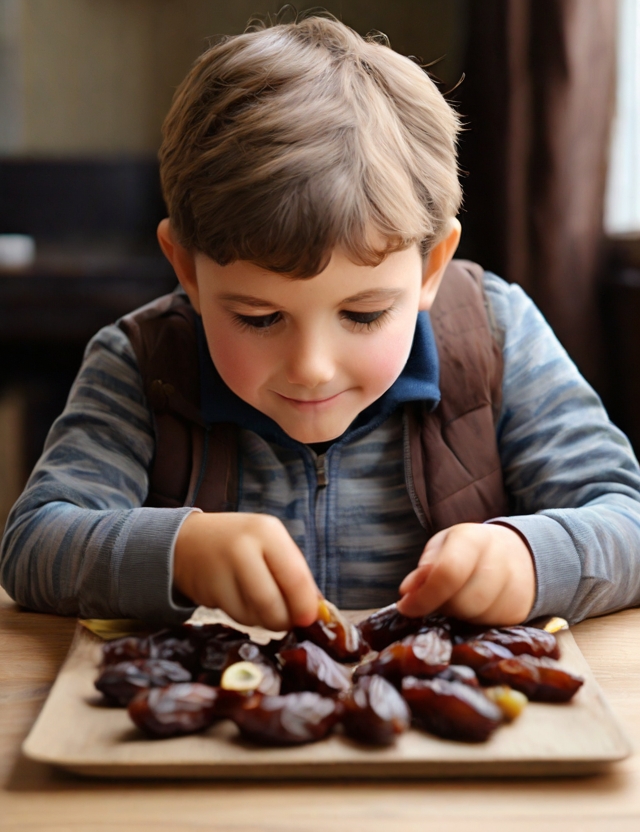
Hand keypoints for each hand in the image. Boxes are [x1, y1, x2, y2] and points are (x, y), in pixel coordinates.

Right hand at [173, 512, 318, 630]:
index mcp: (267, 531)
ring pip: (254, 616)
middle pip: (272, 603)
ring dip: (264, 621)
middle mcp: (243, 547)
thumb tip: (317, 612)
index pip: (295, 577)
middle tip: (288, 621)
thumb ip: (293, 574)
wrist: (188, 541)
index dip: (305, 605)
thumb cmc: (240, 543)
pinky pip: (236, 618)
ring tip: (262, 605)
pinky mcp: (206, 590)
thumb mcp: (270, 544)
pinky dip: (246, 618)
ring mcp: (221, 569)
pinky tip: (242, 601)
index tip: (311, 619)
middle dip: (284, 620)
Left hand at [396, 523, 535, 624]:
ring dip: (456, 615)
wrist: (517, 554)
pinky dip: (472, 622)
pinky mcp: (520, 611)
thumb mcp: (442, 547)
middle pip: (462, 601)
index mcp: (474, 538)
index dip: (423, 596)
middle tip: (434, 599)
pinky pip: (488, 627)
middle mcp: (501, 560)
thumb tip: (407, 592)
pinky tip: (470, 608)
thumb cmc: (467, 551)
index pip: (449, 572)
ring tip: (454, 598)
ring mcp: (516, 587)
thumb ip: (424, 567)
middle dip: (440, 605)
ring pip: (475, 617)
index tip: (405, 606)